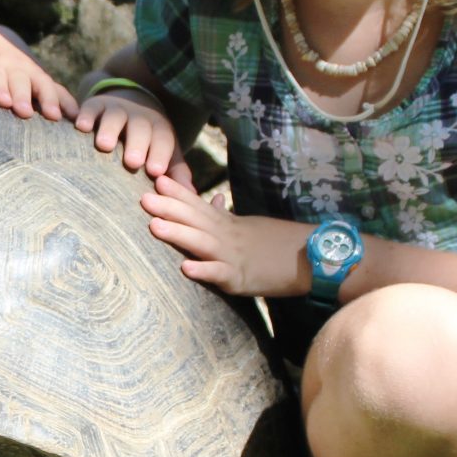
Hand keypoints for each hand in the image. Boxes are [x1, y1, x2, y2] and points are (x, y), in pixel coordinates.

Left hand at [0, 25, 76, 119]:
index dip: (0, 88)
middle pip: (21, 82)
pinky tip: (76, 116)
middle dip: (24, 96)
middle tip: (26, 113)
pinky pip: (59, 90)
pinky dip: (68, 102)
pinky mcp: (44, 80)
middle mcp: (16, 68)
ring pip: (43, 85)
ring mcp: (33, 74)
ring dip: (50, 100)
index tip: (4, 101)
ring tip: (54, 116)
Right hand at [74, 90, 192, 184]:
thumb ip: (176, 172)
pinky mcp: (97, 104)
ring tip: (104, 146)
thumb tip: (190, 194)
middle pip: (140, 128)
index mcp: (159, 130)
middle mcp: (139, 118)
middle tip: (133, 162)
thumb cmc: (149, 140)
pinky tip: (81, 127)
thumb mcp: (165, 152)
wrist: (132, 100)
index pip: (163, 140)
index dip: (160, 154)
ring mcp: (117, 110)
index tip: (156, 172)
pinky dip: (86, 115)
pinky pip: (91, 107)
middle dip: (138, 144)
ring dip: (110, 129)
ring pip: (115, 117)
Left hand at [140, 175, 307, 295]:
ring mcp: (233, 256)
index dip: (178, 192)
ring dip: (178, 234)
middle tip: (143, 197)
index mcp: (228, 225)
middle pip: (195, 219)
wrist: (313, 259)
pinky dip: (203, 271)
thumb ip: (225, 216)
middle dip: (168, 208)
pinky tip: (185, 268)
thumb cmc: (278, 244)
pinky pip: (220, 274)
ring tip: (154, 226)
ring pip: (201, 243)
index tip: (156, 178)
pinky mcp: (241, 279)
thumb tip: (214, 199)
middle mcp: (228, 237)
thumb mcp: (249, 226)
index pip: (199, 205)